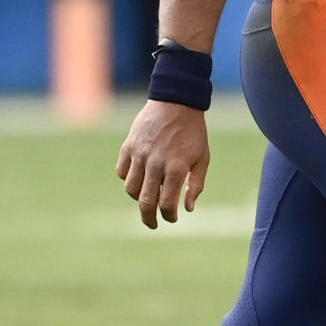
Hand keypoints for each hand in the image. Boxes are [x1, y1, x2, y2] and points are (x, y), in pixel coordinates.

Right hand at [116, 100, 209, 229]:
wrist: (176, 101)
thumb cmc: (193, 132)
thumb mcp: (202, 158)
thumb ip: (196, 185)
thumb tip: (188, 209)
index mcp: (176, 168)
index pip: (167, 204)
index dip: (169, 216)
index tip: (172, 218)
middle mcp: (156, 163)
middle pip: (145, 201)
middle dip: (149, 218)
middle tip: (153, 224)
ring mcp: (140, 154)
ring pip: (131, 188)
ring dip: (138, 198)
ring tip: (147, 197)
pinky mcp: (129, 146)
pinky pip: (122, 171)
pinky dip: (128, 179)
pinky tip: (139, 178)